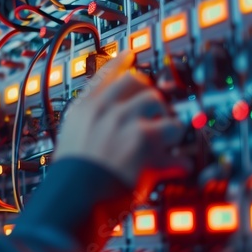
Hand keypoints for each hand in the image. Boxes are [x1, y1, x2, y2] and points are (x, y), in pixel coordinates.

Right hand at [53, 51, 188, 193]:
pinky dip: (180, 159)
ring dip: (168, 126)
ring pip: (161, 106)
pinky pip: (176, 139)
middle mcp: (106, 109)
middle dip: (152, 98)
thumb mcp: (71, 144)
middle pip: (139, 83)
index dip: (120, 63)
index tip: (130, 54)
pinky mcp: (147, 139)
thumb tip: (108, 128)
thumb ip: (89, 129)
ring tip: (167, 144)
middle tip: (158, 114)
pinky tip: (177, 167)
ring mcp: (126, 120)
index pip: (104, 75)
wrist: (75, 198)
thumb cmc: (71, 180)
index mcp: (84, 110)